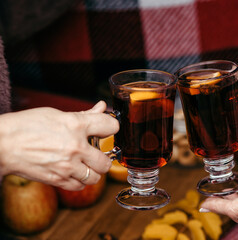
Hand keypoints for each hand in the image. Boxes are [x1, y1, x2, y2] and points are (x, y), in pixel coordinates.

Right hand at [0, 101, 118, 190]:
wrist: (2, 144)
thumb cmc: (26, 125)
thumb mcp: (57, 114)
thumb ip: (84, 114)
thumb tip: (102, 107)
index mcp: (76, 125)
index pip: (111, 126)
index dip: (111, 126)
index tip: (107, 128)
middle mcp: (75, 147)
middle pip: (106, 161)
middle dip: (103, 157)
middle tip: (95, 153)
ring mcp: (67, 166)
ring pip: (96, 177)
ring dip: (92, 171)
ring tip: (84, 164)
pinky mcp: (58, 180)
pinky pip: (80, 186)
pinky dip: (80, 181)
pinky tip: (74, 172)